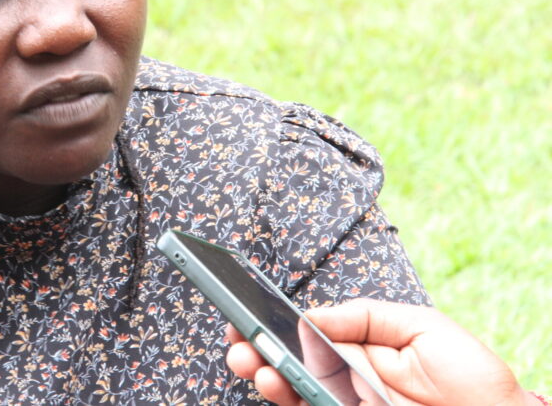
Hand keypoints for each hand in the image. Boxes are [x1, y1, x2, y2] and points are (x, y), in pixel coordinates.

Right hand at [225, 298, 538, 405]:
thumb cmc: (469, 375)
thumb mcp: (420, 327)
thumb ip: (366, 317)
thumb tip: (311, 314)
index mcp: (357, 350)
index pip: (303, 335)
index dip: (269, 324)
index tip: (243, 310)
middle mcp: (345, 380)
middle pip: (287, 365)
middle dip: (254, 352)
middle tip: (237, 343)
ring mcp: (345, 405)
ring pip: (292, 393)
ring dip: (265, 377)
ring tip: (250, 363)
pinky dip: (291, 398)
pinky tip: (277, 384)